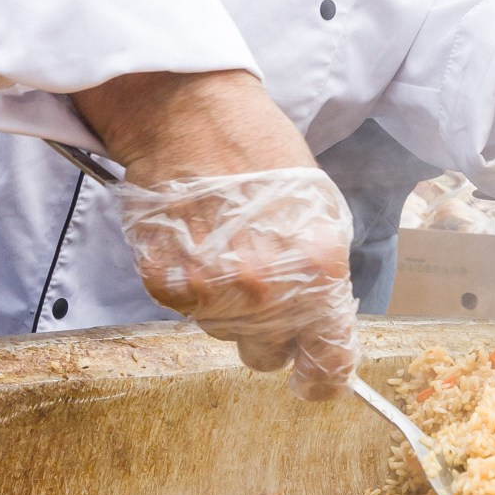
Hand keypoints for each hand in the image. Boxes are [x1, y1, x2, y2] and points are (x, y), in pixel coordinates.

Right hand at [75, 69, 355, 395]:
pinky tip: (197, 243)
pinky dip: (192, 286)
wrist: (191, 112)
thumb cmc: (260, 152)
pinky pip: (187, 310)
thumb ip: (323, 275)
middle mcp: (266, 289)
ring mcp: (212, 290)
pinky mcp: (166, 283)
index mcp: (319, 268)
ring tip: (226, 247)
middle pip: (269, 354)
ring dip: (230, 306)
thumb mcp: (319, 209)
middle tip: (263, 284)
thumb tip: (322, 324)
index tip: (315, 382)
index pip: (329, 360)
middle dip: (271, 331)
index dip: (324, 378)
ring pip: (225, 334)